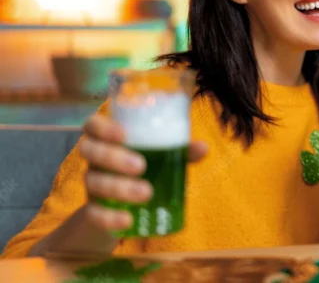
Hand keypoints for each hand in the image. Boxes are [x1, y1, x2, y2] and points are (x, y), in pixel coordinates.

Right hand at [78, 114, 207, 231]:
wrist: (127, 209)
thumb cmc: (147, 171)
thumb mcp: (162, 159)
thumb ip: (179, 151)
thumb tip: (203, 148)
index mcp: (108, 140)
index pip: (92, 124)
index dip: (103, 127)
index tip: (124, 134)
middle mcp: (95, 159)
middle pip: (90, 151)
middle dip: (113, 158)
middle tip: (141, 166)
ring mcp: (91, 184)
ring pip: (93, 182)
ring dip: (119, 188)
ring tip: (146, 193)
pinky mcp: (92, 210)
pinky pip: (93, 214)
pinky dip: (109, 217)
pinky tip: (127, 220)